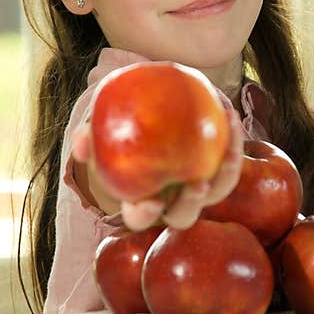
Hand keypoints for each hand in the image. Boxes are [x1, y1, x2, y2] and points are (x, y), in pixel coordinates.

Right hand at [72, 107, 244, 230]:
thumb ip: (89, 133)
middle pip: (183, 216)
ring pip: (217, 192)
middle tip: (198, 186)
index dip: (145, 215)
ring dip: (225, 177)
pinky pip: (230, 160)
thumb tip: (79, 146)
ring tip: (228, 155)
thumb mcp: (102, 120)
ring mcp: (198, 183)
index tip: (151, 202)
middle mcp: (172, 197)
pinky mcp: (219, 164)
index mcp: (141, 196)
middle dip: (191, 206)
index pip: (140, 217)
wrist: (155, 96)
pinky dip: (233, 142)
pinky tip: (230, 117)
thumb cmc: (124, 115)